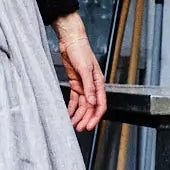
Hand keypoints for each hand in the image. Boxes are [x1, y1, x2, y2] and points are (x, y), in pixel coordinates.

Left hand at [54, 13, 106, 132]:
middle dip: (86, 118)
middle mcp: (92, 86)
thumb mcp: (85, 68)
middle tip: (79, 128)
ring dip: (79, 115)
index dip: (95, 116)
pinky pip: (75, 99)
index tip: (89, 125)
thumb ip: (89, 86)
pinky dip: (72, 107)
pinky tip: (69, 114)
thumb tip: (92, 101)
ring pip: (83, 105)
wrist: (70, 40)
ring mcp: (83, 85)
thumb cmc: (81, 50)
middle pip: (91, 107)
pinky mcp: (75, 83)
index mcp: (98, 82)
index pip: (100, 104)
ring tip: (73, 124)